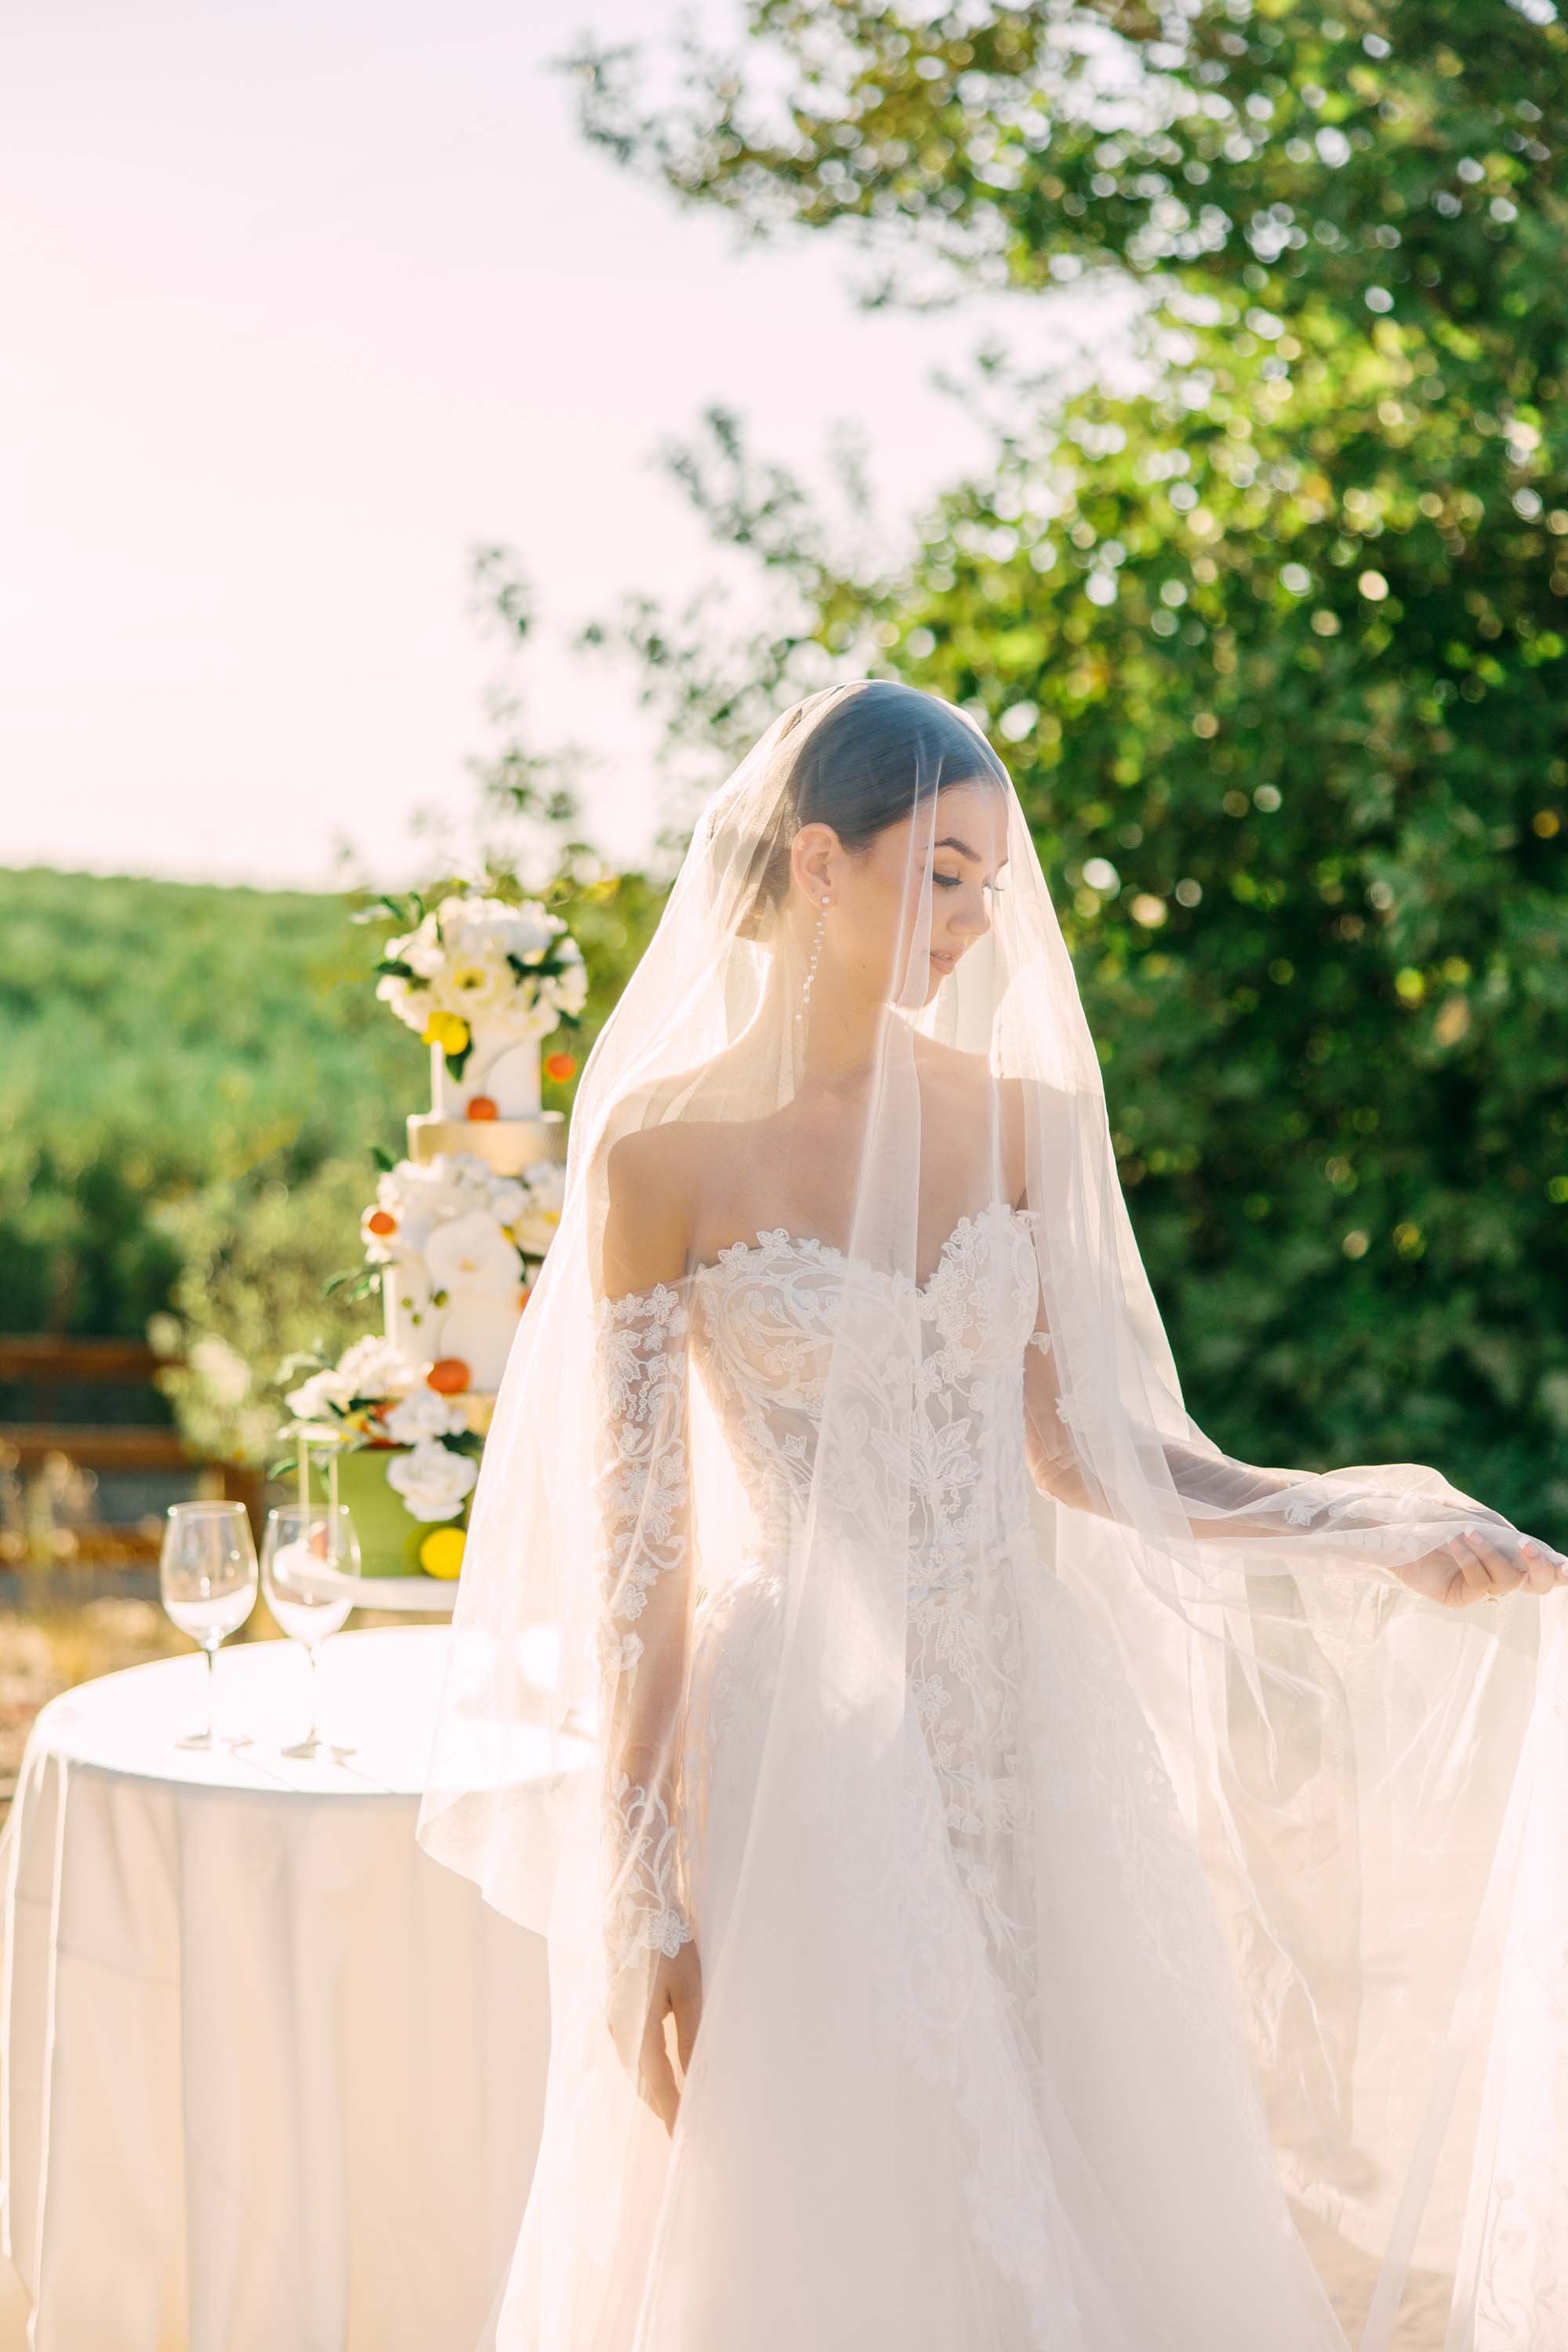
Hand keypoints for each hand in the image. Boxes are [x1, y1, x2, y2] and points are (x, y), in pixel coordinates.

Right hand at [606, 1937, 702, 2134]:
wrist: (634, 1900)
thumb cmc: (666, 1942)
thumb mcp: (687, 1990)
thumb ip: (689, 2038)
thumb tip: (694, 2080)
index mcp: (636, 2028)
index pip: (656, 2085)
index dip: (671, 2113)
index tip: (683, 2139)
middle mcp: (619, 2029)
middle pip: (641, 2081)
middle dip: (662, 2107)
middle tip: (681, 2132)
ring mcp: (615, 2017)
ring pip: (635, 2066)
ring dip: (654, 2089)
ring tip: (676, 2108)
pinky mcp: (618, 2005)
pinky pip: (633, 2049)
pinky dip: (648, 2068)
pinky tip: (662, 2071)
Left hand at [1396, 1526, 1567, 1608]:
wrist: (1392, 1528)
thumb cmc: (1434, 1517)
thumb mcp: (1471, 1516)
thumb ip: (1499, 1529)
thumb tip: (1523, 1542)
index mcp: (1509, 1552)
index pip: (1543, 1566)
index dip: (1561, 1571)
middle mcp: (1500, 1572)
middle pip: (1538, 1583)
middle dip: (1541, 1566)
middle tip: (1527, 1546)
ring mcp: (1481, 1588)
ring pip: (1509, 1581)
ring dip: (1490, 1553)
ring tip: (1467, 1533)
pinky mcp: (1460, 1598)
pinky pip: (1479, 1584)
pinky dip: (1470, 1559)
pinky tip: (1453, 1542)